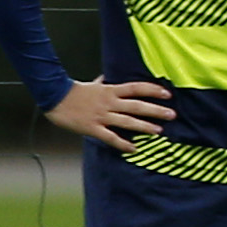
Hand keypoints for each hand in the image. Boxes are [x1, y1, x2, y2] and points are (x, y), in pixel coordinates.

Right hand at [46, 78, 171, 151]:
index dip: (152, 90)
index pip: (136, 88)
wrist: (54, 98)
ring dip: (144, 126)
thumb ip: (103, 82)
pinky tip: (134, 149)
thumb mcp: (93, 84)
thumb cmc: (74, 91)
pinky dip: (122, 144)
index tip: (167, 93)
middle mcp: (109, 102)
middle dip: (155, 110)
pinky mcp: (92, 127)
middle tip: (172, 114)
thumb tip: (107, 77)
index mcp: (110, 90)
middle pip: (136, 105)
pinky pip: (110, 137)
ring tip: (159, 131)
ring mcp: (101, 115)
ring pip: (126, 121)